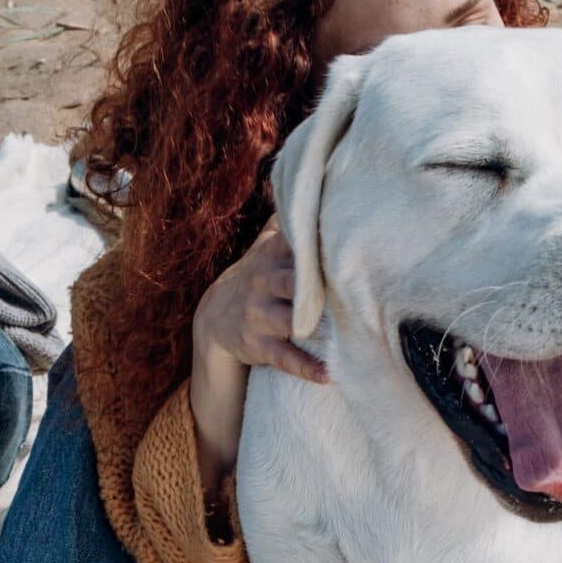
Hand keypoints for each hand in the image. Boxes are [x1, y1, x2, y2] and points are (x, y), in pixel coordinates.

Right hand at [190, 214, 325, 495]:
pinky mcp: (259, 345)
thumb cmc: (258, 276)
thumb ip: (289, 222)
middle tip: (347, 287)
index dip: (314, 242)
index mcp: (270, 256)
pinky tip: (329, 375)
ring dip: (313, 327)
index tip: (343, 239)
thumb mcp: (266, 247)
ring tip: (343, 333)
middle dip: (312, 285)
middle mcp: (263, 283)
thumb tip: (315, 187)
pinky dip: (306, 368)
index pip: (292, 244)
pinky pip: (284, 358)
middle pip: (289, 281)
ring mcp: (259, 315)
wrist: (213, 317)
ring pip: (288, 320)